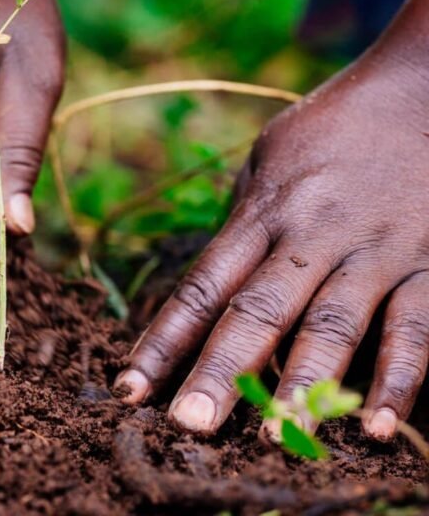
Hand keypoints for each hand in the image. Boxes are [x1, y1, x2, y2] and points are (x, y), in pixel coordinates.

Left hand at [115, 43, 428, 441]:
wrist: (415, 90)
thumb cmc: (328, 129)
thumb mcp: (267, 160)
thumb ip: (241, 223)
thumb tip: (212, 287)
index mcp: (263, 211)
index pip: (203, 285)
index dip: (163, 340)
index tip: (130, 388)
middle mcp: (311, 235)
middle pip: (257, 311)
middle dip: (221, 371)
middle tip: (189, 428)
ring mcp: (371, 252)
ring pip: (332, 326)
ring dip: (303, 385)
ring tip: (277, 440)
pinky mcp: (427, 265)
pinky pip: (413, 329)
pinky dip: (398, 380)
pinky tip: (375, 426)